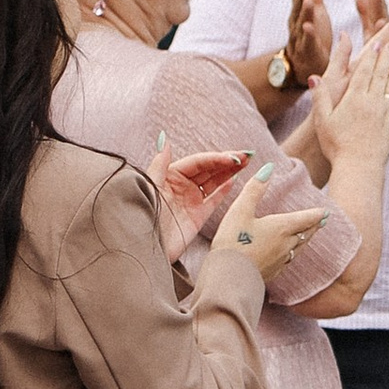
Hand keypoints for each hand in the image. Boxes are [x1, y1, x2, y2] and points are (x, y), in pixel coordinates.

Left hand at [148, 145, 253, 261]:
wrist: (143, 248)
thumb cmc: (141, 215)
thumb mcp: (148, 186)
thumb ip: (159, 164)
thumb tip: (164, 140)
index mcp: (169, 176)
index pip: (198, 162)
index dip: (216, 158)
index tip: (233, 157)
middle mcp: (181, 187)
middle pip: (209, 169)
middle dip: (227, 161)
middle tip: (247, 155)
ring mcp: (190, 201)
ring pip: (214, 182)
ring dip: (230, 171)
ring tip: (246, 162)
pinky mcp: (197, 217)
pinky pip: (214, 200)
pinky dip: (225, 190)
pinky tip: (235, 180)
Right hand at [211, 167, 328, 279]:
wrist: (228, 278)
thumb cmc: (232, 241)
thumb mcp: (240, 211)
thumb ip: (254, 189)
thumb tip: (268, 167)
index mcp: (282, 228)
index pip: (307, 219)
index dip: (317, 214)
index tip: (326, 211)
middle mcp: (287, 245)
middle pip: (306, 233)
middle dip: (314, 226)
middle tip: (322, 221)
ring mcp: (281, 261)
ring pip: (299, 248)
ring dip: (306, 239)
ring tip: (308, 235)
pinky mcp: (272, 273)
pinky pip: (288, 261)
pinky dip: (292, 253)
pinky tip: (287, 255)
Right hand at [283, 0, 332, 87]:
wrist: (306, 67)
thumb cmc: (312, 35)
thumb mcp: (315, 10)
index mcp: (300, 15)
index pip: (298, 0)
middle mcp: (297, 26)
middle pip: (298, 10)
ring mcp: (301, 40)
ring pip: (302, 25)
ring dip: (304, 14)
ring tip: (308, 2)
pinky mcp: (310, 53)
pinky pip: (309, 43)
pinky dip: (309, 36)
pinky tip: (309, 27)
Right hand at [313, 29, 388, 160]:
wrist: (358, 167)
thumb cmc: (336, 145)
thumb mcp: (322, 120)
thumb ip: (320, 97)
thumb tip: (313, 77)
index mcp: (354, 98)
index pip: (364, 71)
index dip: (373, 55)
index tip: (379, 41)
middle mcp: (372, 101)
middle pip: (382, 73)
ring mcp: (385, 112)